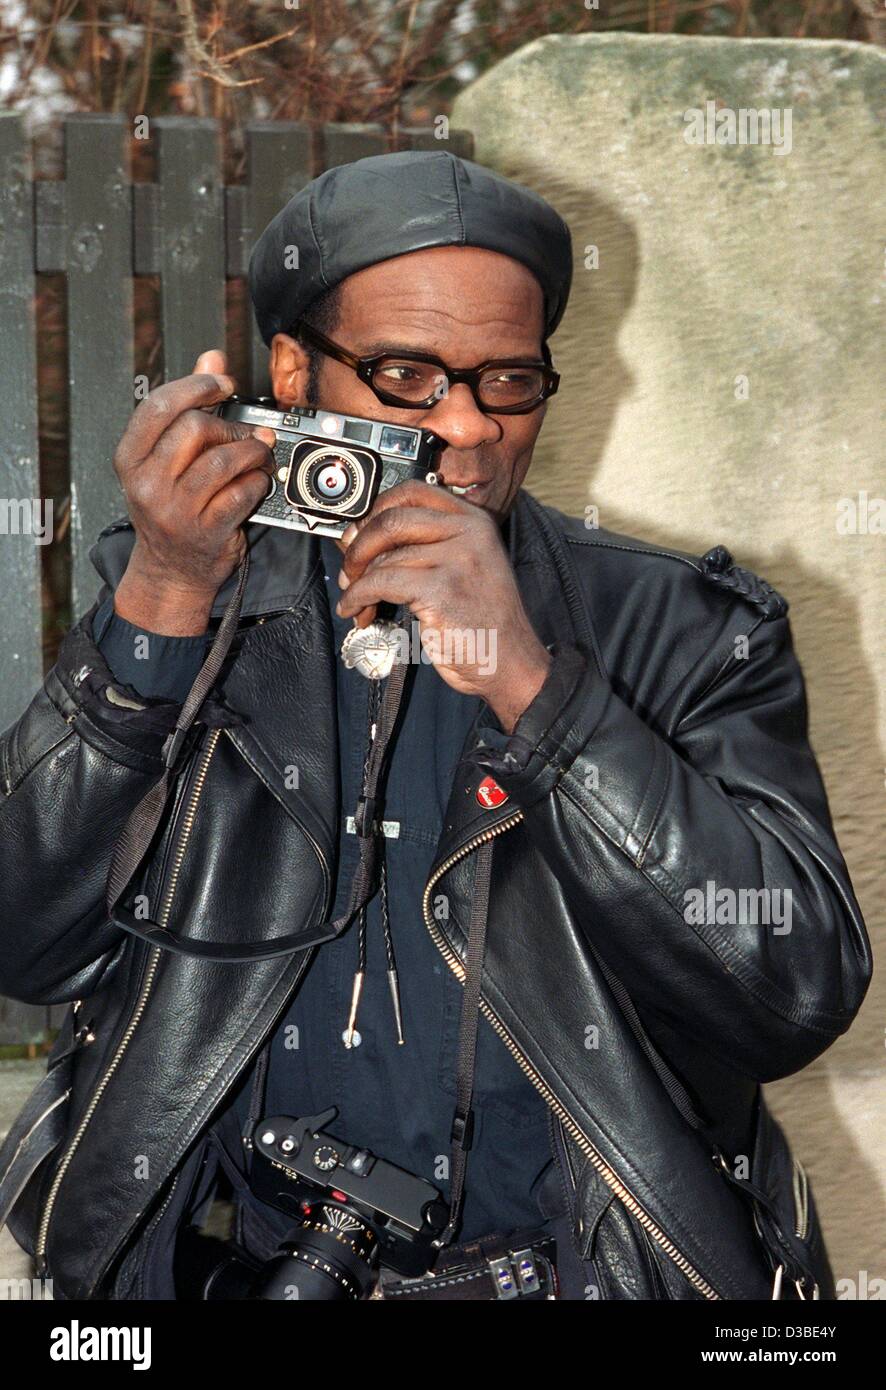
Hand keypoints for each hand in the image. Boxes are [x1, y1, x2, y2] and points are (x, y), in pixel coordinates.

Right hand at [112, 349, 275, 633]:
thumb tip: (210, 358)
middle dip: (229, 425)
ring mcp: (176, 511)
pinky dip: (258, 481)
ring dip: (252, 451)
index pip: (160, 406)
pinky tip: (258, 480)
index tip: (224, 383)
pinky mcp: (206, 531)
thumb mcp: (165, 458)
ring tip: (259, 453)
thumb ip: (188, 405)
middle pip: (194, 429)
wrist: (171, 570)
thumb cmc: (170, 508)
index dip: (197, 386)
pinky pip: (243, 492)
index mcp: (130, 459)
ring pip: (223, 461)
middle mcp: (147, 484)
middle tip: (244, 432)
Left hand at [336, 481, 551, 731]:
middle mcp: (469, 532)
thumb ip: (423, 546)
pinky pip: (381, 583)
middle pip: (391, 520)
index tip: (359, 532)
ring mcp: (457, 559)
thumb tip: (358, 537)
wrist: (509, 662)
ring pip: (384, 558)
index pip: (412, 491)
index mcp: (474, 520)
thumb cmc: (482, 622)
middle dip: (358, 546)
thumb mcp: (463, 568)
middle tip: (350, 570)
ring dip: (358, 583)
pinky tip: (358, 611)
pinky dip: (359, 597)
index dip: (376, 509)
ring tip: (358, 602)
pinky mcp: (440, 589)